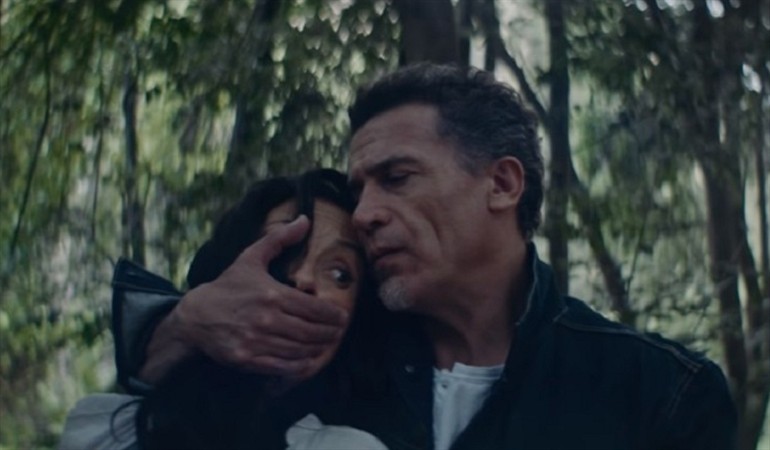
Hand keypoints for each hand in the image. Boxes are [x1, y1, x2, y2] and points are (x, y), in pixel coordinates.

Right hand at [140, 216, 348, 382]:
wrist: (196, 315)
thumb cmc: (228, 286)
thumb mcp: (251, 257)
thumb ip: (279, 238)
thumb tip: (305, 220)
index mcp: (272, 294)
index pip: (314, 308)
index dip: (334, 315)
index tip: (343, 316)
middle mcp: (266, 319)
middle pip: (311, 331)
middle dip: (330, 333)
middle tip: (339, 332)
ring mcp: (256, 341)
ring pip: (300, 350)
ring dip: (318, 349)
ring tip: (327, 345)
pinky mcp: (248, 359)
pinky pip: (283, 366)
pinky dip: (300, 366)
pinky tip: (309, 362)